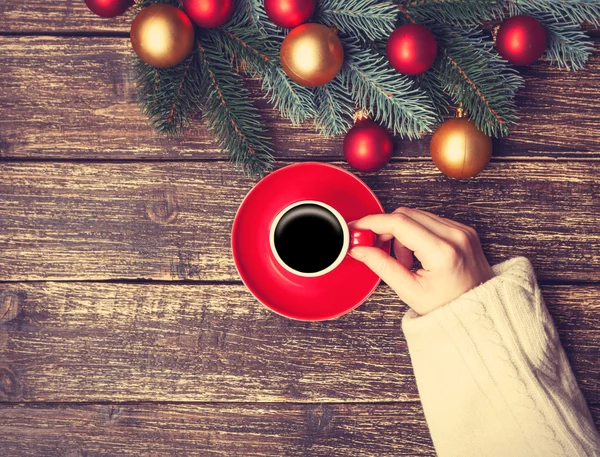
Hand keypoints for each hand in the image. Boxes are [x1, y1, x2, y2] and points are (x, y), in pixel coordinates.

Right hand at [349, 208, 493, 314]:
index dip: (372, 223)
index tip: (357, 228)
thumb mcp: (410, 291)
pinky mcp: (464, 230)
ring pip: (417, 215)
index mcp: (442, 252)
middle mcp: (455, 235)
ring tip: (405, 261)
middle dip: (385, 228)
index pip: (398, 223)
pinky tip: (418, 254)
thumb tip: (360, 249)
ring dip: (402, 233)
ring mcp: (462, 231)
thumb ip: (382, 266)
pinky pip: (430, 220)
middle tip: (375, 247)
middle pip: (406, 214)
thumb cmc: (449, 308)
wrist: (480, 314)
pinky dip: (416, 233)